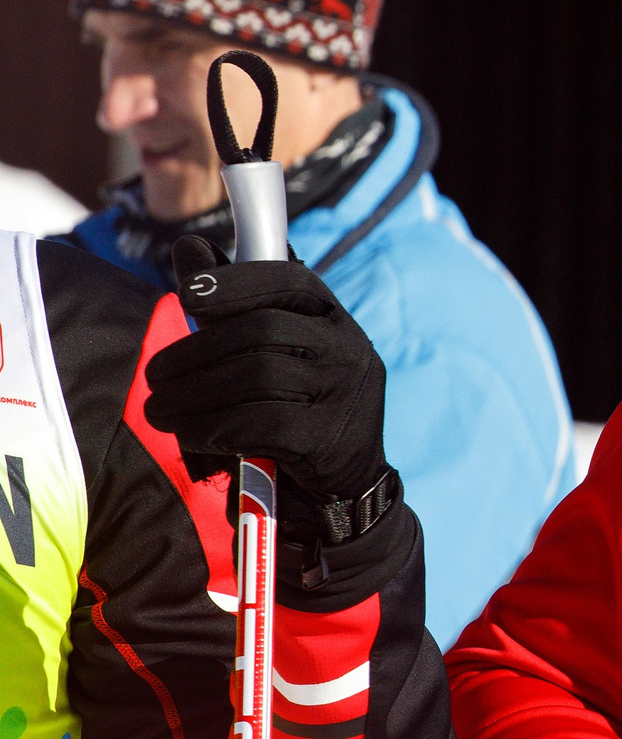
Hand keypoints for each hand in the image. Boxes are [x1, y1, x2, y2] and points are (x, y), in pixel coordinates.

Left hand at [144, 236, 388, 519]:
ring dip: (193, 394)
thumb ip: (238, 305)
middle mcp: (350, 350)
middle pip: (263, 329)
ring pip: (256, 375)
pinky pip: (259, 422)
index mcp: (337, 321)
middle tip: (154, 377)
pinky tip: (192, 434)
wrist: (342, 490)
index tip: (189, 293)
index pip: (292, 280)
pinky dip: (213, 427)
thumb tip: (189, 248)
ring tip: (160, 410)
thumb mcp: (280, 355)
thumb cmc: (298, 411)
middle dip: (196, 351)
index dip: (237, 281)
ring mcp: (345, 393)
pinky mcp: (328, 438)